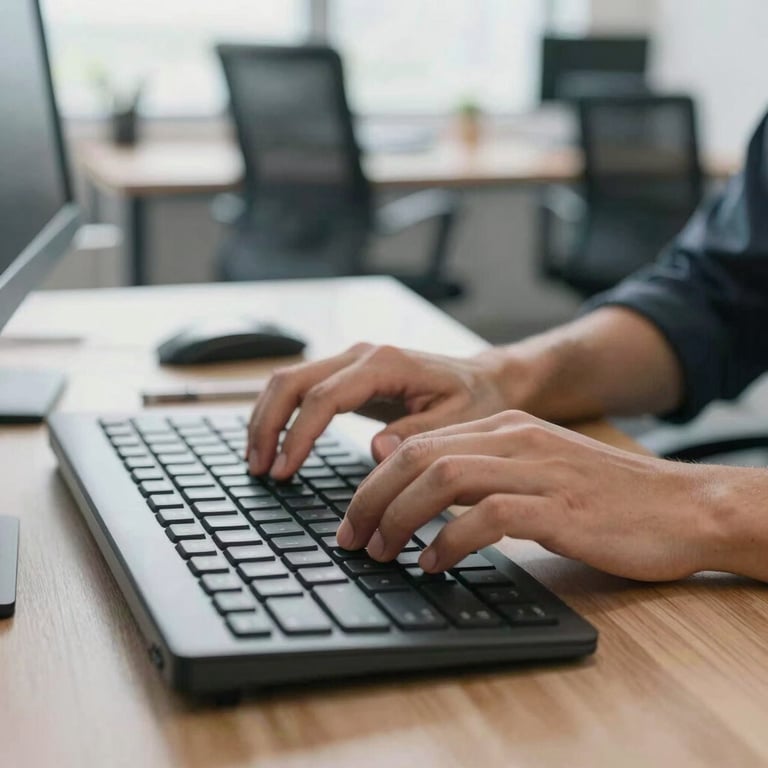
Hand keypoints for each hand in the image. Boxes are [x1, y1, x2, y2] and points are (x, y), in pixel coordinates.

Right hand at [247, 343, 520, 478]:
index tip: (284, 471)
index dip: (298, 435)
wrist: (486, 380)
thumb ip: (417, 433)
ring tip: (258, 460)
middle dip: (267, 423)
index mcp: (384, 364)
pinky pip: (302, 388)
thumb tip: (376, 450)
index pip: (323, 397)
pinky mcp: (349, 375)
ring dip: (267, 417)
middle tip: (259, 468)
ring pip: (289, 380)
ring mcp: (352, 361)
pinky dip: (282, 414)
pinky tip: (276, 443)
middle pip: (292, 380)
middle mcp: (361, 355)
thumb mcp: (458, 421)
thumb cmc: (475, 400)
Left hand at [337, 410, 722, 581]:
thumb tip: (422, 502)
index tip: (354, 518)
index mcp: (505, 427)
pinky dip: (449, 540)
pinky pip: (488, 517)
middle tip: (352, 539)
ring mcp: (538, 470)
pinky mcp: (560, 509)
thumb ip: (483, 475)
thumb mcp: (535, 471)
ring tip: (382, 552)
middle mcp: (515, 439)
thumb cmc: (604, 497)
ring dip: (400, 518)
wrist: (682, 506)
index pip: (417, 443)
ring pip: (443, 478)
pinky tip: (434, 564)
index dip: (374, 481)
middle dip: (372, 498)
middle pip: (418, 456)